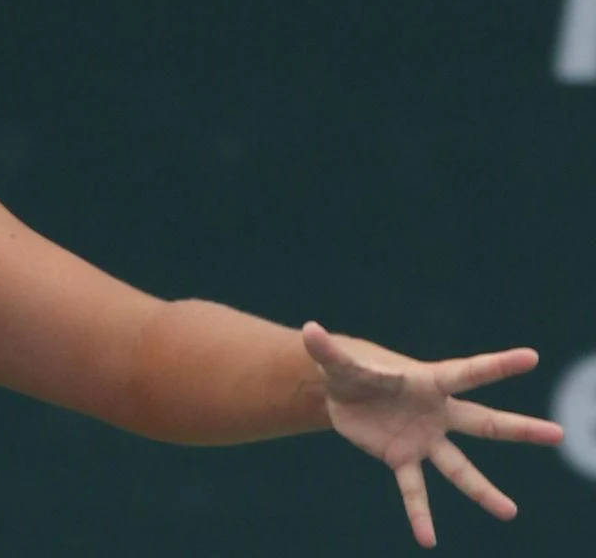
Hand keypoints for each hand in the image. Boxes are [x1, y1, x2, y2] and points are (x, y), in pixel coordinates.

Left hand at [303, 321, 564, 547]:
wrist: (343, 393)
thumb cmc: (352, 369)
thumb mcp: (338, 361)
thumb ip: (327, 349)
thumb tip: (308, 330)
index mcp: (428, 381)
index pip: (467, 372)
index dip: (498, 365)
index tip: (532, 357)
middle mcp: (436, 413)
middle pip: (484, 422)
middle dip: (519, 428)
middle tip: (558, 434)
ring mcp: (424, 439)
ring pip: (459, 467)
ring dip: (482, 491)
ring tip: (509, 513)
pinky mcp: (402, 458)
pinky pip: (414, 490)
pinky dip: (419, 514)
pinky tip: (427, 540)